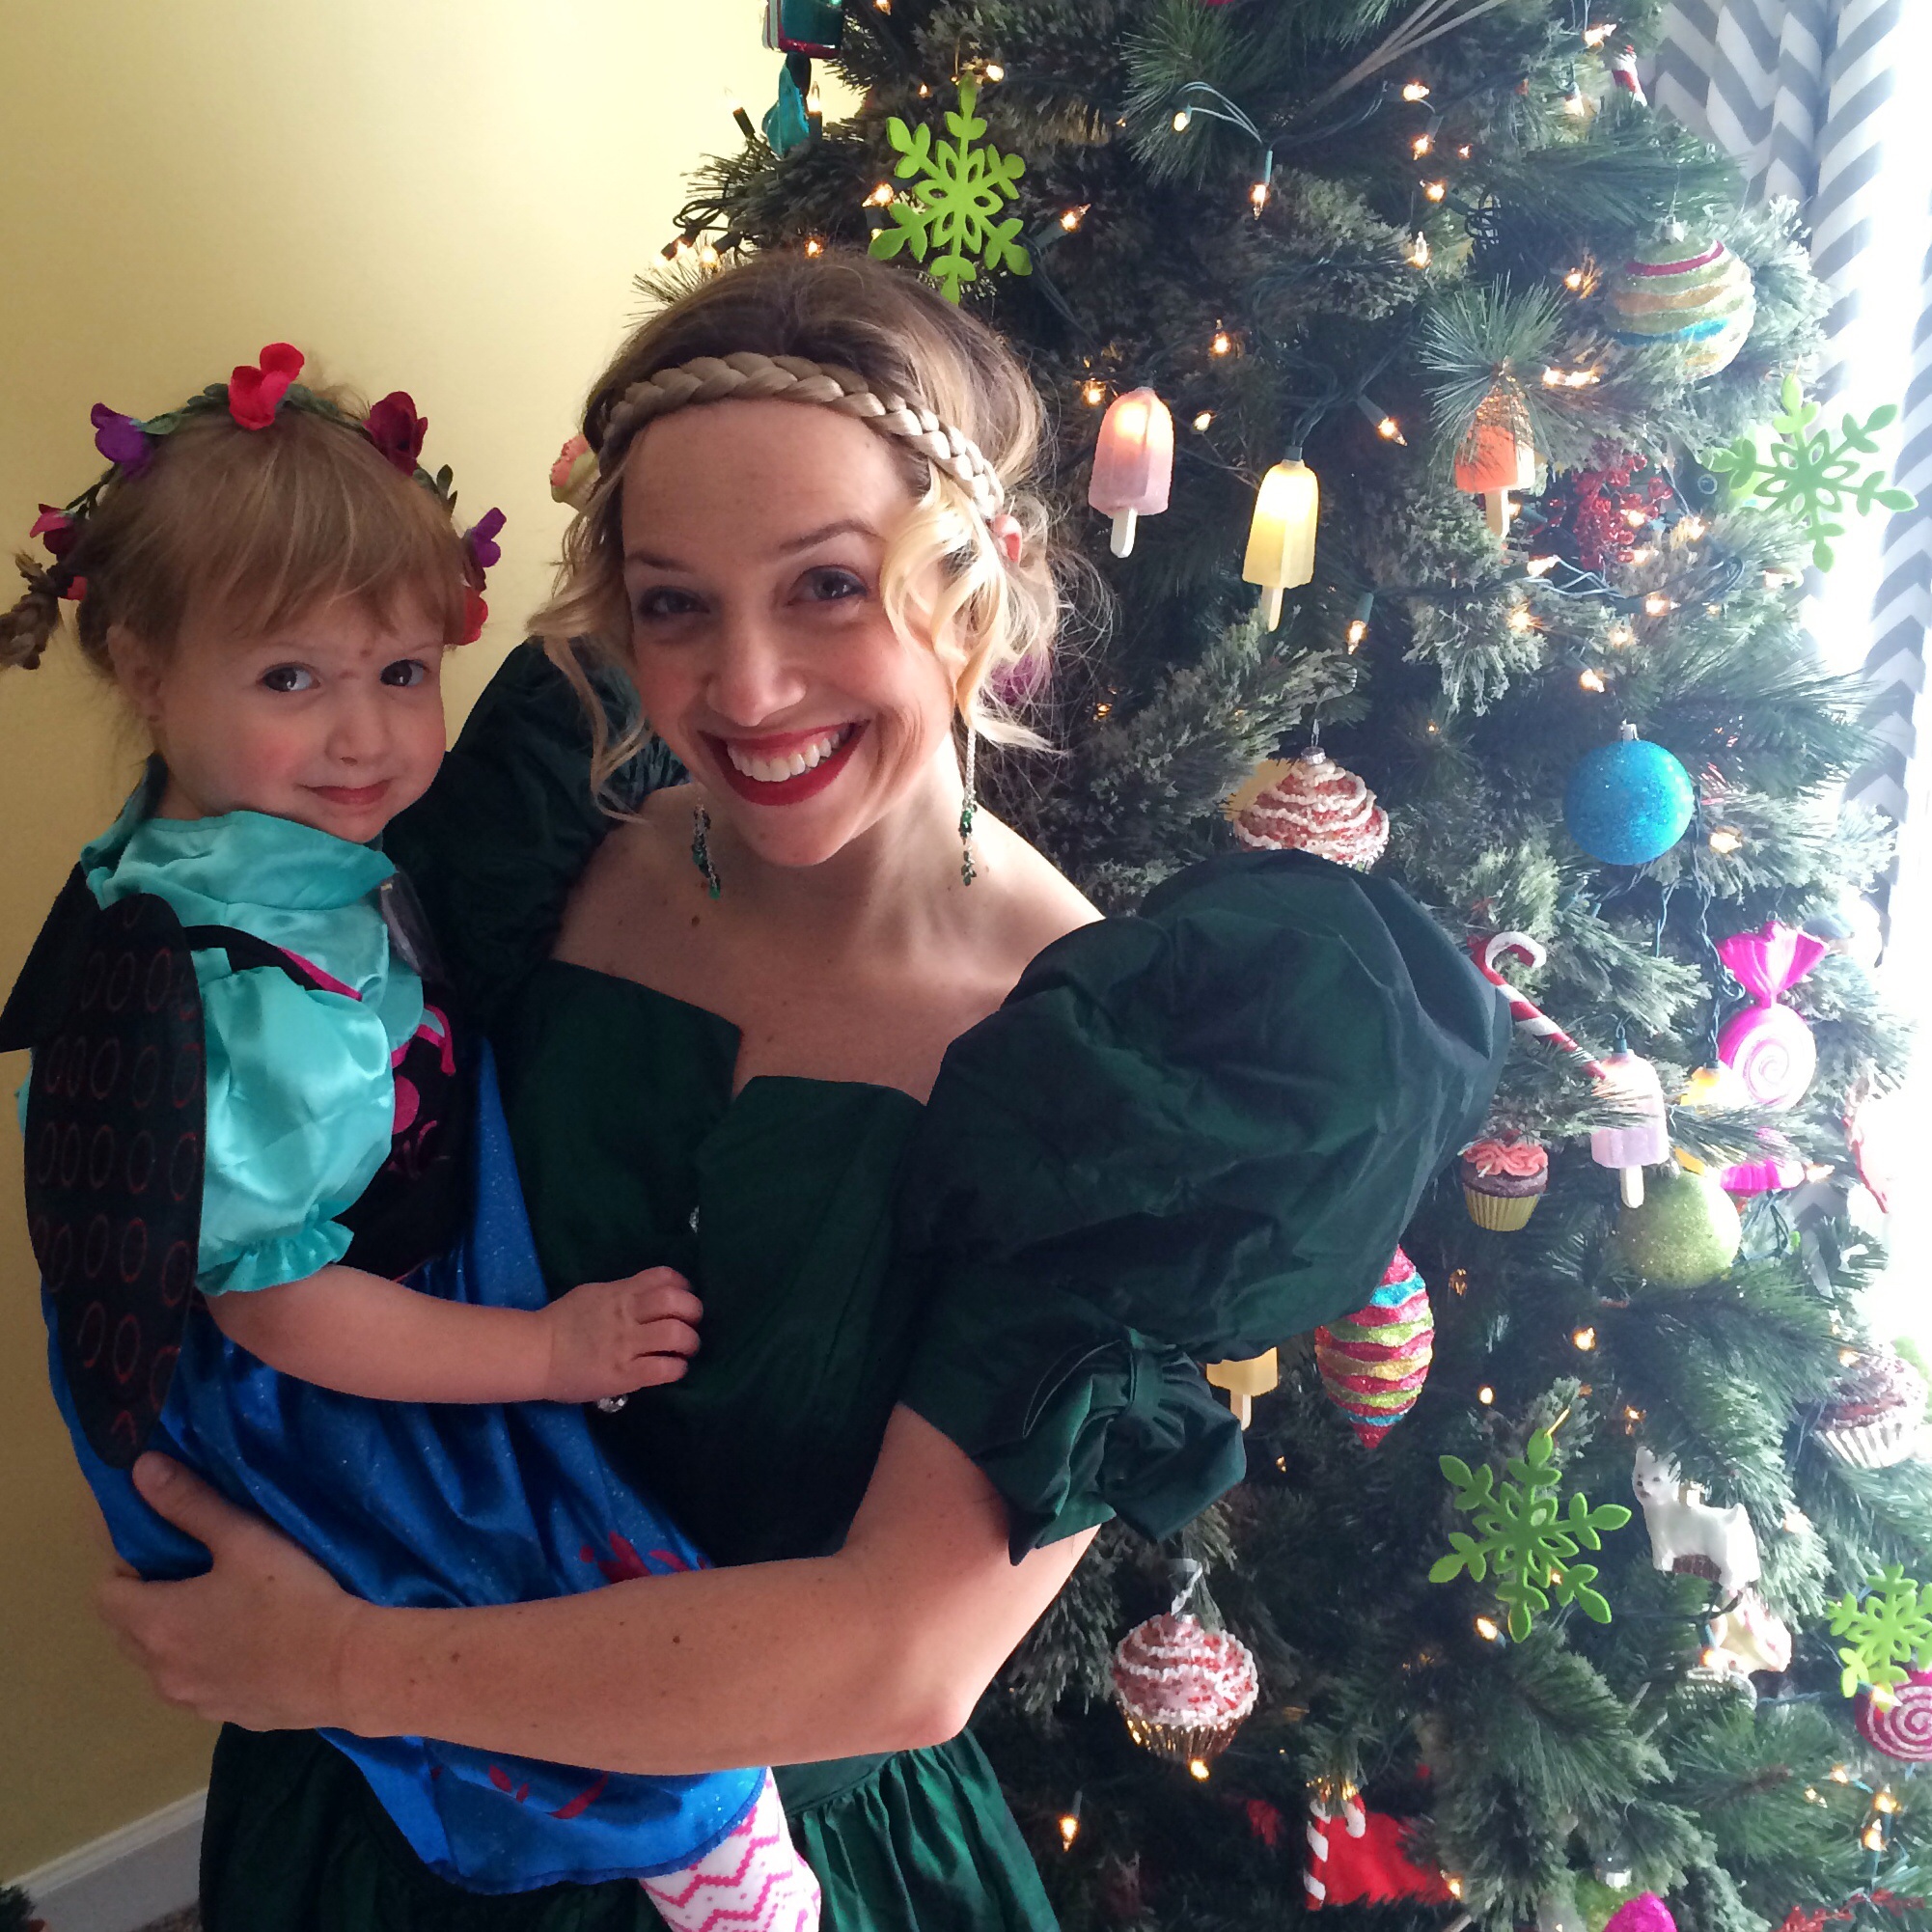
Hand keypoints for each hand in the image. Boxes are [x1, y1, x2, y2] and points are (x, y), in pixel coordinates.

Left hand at [98, 1455, 365, 1732]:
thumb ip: (190, 1503)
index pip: (106, 1593)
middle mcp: (161, 1669)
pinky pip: (192, 1685)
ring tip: (213, 1605)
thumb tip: (141, 1469)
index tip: (157, 1545)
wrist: (345, 1667)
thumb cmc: (292, 1598)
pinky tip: (242, 1642)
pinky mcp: (223, 1714)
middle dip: (142, 1598)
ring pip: (158, 1662)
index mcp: (156, 1623)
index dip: (123, 1566)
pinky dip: (199, 1662)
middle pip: (126, 1629)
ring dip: (169, 1634)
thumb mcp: (245, 1540)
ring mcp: (191, 1699)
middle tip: (184, 1569)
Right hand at [541, 1266, 702, 1402]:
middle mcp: (627, 1314)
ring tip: (685, 1350)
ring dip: (689, 1342)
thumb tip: (645, 1297)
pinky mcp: (624, 1373)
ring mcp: (626, 1344)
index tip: (683, 1298)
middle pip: (676, 1303)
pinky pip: (663, 1369)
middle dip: (693, 1312)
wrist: (536, 1353)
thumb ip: (620, 1293)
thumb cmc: (562, 1323)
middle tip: (690, 1324)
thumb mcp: (593, 1295)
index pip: (663, 1277)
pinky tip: (673, 1369)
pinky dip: (676, 1368)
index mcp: (620, 1292)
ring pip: (675, 1334)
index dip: (682, 1287)